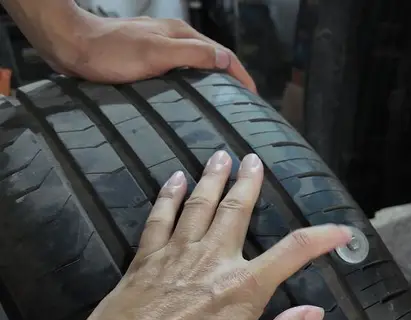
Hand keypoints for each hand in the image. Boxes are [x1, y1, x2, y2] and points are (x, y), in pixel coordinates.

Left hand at [17, 3, 256, 91]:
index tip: (253, 98)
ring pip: (195, 66)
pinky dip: (191, 85)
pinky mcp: (145, 59)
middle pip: (212, 59)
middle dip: (231, 80)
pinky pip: (178, 72)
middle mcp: (174, 39)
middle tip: (241, 107)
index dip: (241, 75)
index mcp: (182, 35)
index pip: (224, 55)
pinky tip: (187, 100)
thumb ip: (193, 55)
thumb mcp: (156, 54)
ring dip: (211, 83)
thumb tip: (227, 62)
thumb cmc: (110, 52)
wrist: (70, 45)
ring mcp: (159, 48)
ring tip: (219, 107)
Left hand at [73, 151, 351, 319]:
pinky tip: (172, 181)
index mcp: (244, 288)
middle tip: (253, 160)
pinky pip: (158, 219)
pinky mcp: (142, 263)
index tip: (341, 231)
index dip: (322, 238)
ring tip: (220, 157)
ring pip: (198, 206)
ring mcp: (174, 257)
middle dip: (249, 183)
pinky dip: (167, 197)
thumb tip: (314, 313)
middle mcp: (212, 261)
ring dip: (211, 180)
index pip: (293, 251)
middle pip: (237, 210)